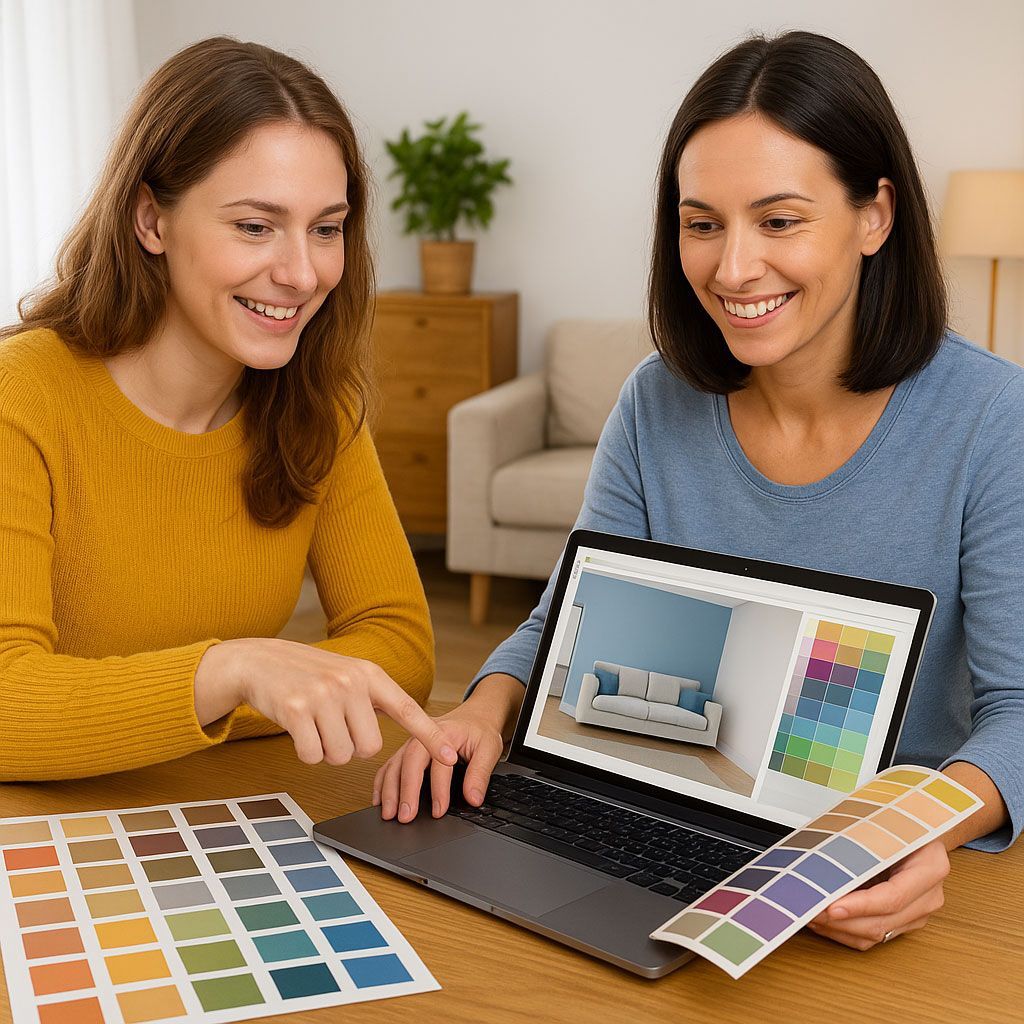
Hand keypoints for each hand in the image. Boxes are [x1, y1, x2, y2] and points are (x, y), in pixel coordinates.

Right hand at [195, 638, 455, 768]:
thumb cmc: (309, 674)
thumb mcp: (348, 674)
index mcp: (368, 674)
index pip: (407, 709)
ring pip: (341, 756)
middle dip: (352, 746)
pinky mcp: (296, 710)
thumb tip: (414, 725)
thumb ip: (376, 698)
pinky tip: (299, 729)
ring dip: (327, 750)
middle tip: (334, 726)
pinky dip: (307, 753)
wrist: (259, 661)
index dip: (430, 736)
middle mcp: (349, 682)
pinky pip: (313, 757)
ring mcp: (322, 695)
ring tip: (315, 724)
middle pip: (370, 747)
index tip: (451, 756)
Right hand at [372, 673, 524, 822]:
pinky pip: (388, 766)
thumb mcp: (489, 749)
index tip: (438, 811)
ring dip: (389, 790)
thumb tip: (473, 799)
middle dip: (405, 790)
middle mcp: (423, 735)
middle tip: (405, 816)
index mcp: (445, 732)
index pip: (439, 763)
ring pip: (394, 764)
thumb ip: (480, 774)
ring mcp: (411, 742)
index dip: (438, 789)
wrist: (473, 716)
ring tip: (388, 814)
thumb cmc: (479, 731)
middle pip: (409, 761)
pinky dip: (381, 784)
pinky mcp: (405, 750)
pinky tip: (379, 801)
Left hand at [807, 839, 948, 949]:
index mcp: (930, 868)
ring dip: (839, 929)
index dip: (860, 906)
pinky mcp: (905, 922)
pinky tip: (824, 922)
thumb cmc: (901, 824)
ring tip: (811, 916)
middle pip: (882, 922)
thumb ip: (863, 843)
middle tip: (810, 912)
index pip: (892, 897)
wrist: (923, 832)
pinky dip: (846, 932)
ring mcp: (919, 913)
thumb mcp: (886, 825)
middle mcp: (929, 897)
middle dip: (841, 921)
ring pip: (876, 935)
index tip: (831, 908)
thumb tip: (825, 859)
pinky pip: (875, 937)